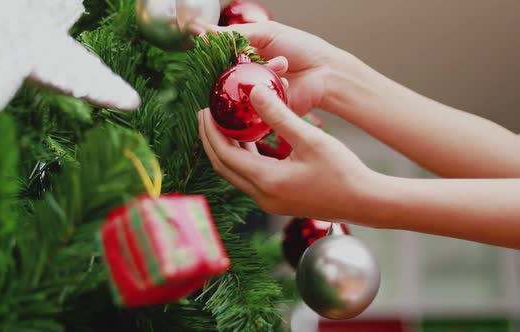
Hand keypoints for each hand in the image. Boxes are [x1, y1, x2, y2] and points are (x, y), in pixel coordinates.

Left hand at [198, 85, 376, 219]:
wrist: (365, 202)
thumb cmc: (342, 172)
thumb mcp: (310, 139)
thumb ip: (279, 116)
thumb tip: (255, 92)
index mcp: (267, 181)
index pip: (225, 154)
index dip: (211, 131)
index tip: (206, 110)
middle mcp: (262, 196)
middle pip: (223, 165)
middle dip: (211, 139)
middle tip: (207, 115)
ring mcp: (269, 201)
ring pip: (236, 172)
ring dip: (227, 148)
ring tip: (224, 123)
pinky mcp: (277, 200)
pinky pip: (250, 177)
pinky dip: (244, 157)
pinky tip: (250, 139)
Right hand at [210, 21, 373, 116]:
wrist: (325, 73)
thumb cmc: (302, 48)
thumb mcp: (268, 33)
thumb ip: (237, 34)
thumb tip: (206, 32)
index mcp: (247, 55)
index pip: (221, 57)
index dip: (217, 54)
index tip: (213, 49)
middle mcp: (248, 75)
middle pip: (226, 75)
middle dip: (240, 64)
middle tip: (251, 59)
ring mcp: (254, 94)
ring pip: (239, 88)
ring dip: (262, 72)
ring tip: (283, 64)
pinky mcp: (262, 110)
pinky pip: (252, 104)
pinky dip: (267, 90)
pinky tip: (285, 79)